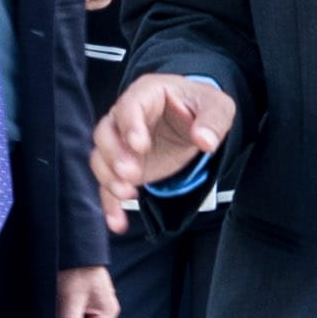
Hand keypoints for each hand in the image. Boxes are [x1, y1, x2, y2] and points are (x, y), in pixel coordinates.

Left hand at [41, 268, 115, 317]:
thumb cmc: (76, 264)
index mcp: (106, 313)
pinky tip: (50, 305)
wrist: (68, 239)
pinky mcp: (77, 293)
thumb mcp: (70, 301)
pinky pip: (67, 310)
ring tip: (51, 312)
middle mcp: (99, 308)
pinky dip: (57, 312)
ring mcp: (89, 300)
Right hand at [91, 71, 236, 230]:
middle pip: (105, 133)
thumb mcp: (216, 106)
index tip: (140, 146)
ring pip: (100, 158)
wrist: (194, 120)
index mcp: (147, 94)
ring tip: (128, 194)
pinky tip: (118, 223)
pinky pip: (108, 185)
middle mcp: (126, 117)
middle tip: (132, 174)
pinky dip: (111, 205)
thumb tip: (205, 140)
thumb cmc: (201, 106)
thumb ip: (213, 120)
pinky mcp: (124, 167)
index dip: (130, 126)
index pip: (129, 106)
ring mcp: (121, 143)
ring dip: (109, 178)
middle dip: (114, 156)